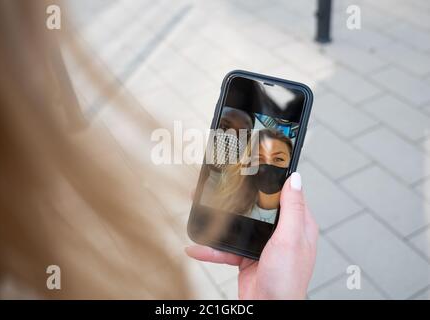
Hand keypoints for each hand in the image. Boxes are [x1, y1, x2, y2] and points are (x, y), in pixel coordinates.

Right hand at [185, 172, 318, 298]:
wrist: (268, 311)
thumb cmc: (287, 280)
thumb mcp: (291, 239)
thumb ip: (292, 209)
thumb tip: (295, 179)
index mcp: (297, 224)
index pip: (284, 193)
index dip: (271, 179)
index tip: (257, 165)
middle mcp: (280, 232)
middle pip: (256, 207)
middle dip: (236, 199)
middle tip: (220, 186)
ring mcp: (262, 245)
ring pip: (238, 225)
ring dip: (218, 223)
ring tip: (201, 211)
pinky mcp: (246, 257)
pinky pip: (227, 247)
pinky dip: (212, 249)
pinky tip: (197, 248)